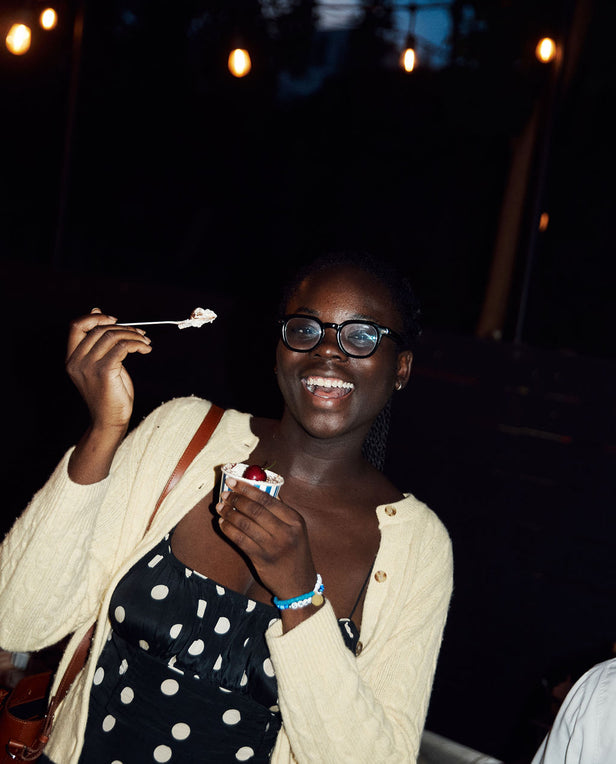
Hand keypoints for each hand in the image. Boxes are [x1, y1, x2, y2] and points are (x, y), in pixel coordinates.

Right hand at [66, 308, 151, 432]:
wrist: (109, 421)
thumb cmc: (109, 394)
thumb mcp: (102, 364)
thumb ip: (100, 342)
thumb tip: (96, 311)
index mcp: (72, 359)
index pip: (76, 326)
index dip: (95, 318)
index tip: (115, 320)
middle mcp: (76, 361)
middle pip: (99, 329)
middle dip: (124, 328)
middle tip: (140, 334)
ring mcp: (88, 367)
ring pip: (112, 336)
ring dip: (134, 336)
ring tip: (145, 343)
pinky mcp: (103, 372)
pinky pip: (122, 347)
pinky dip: (137, 344)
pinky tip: (145, 350)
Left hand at [216, 479, 316, 602]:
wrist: (299, 584)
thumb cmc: (295, 552)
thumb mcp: (297, 529)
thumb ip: (281, 510)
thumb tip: (261, 489)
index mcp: (295, 520)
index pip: (268, 499)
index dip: (247, 488)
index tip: (233, 481)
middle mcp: (285, 532)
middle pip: (255, 510)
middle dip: (236, 499)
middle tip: (225, 493)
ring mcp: (273, 546)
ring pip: (245, 524)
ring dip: (229, 513)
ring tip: (220, 507)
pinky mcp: (261, 559)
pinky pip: (240, 540)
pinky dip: (228, 529)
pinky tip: (222, 523)